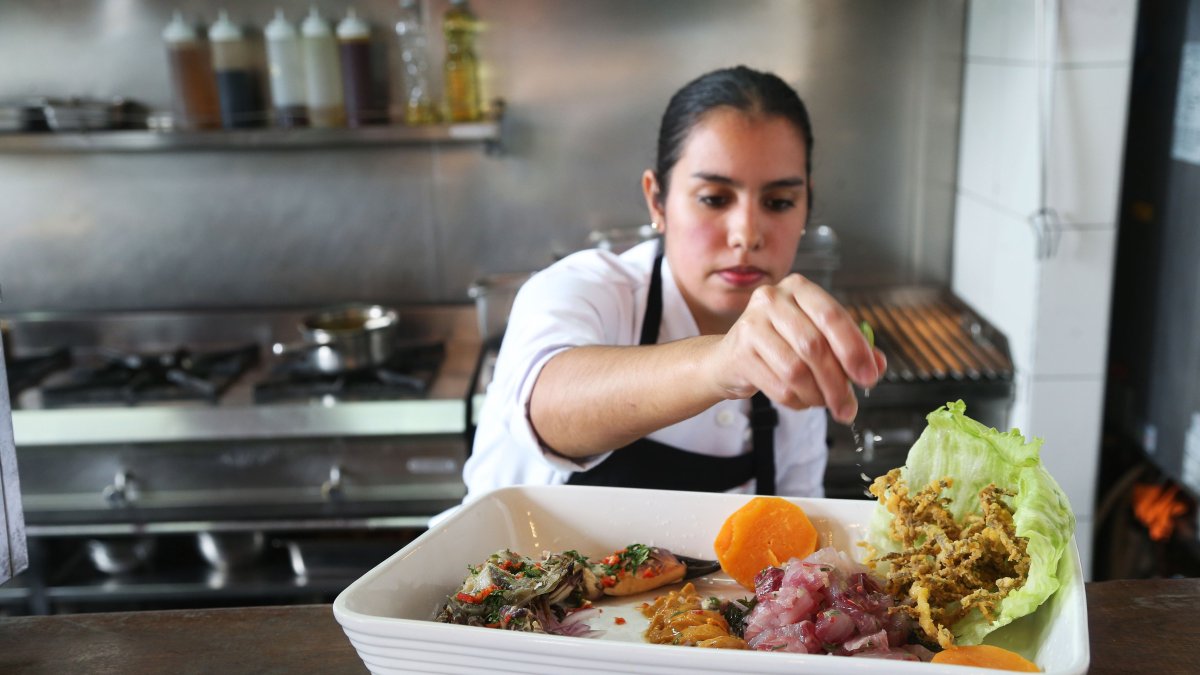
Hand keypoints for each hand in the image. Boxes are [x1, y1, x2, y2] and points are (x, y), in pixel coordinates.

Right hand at [705, 274, 885, 421]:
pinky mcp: (740, 352)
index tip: (869, 377)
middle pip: (815, 346)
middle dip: (838, 383)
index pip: (833, 316)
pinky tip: (802, 399)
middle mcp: (773, 299)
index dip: (855, 349)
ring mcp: (752, 324)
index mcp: (799, 288)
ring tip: (824, 402)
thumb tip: (877, 365)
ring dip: (818, 395)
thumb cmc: (780, 344)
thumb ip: (849, 347)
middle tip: (849, 406)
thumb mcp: (817, 336)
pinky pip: (779, 386)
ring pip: (796, 370)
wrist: (731, 357)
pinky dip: (798, 400)